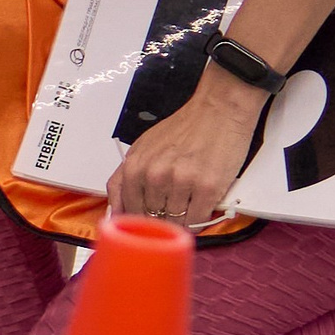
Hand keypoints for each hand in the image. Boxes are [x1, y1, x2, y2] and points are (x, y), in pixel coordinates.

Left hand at [103, 76, 263, 226]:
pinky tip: (198, 210)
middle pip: (151, 219)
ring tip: (187, 203)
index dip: (137, 221)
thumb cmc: (182, 129)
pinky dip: (197, 222)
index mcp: (134, 167)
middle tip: (171, 209)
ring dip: (181, 221)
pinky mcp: (206, 188)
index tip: (144, 224)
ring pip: (174, 223)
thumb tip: (117, 211)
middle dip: (160, 219)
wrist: (217, 111)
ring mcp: (180, 182)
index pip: (127, 212)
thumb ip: (125, 178)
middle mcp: (154, 175)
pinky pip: (197, 222)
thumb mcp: (141, 148)